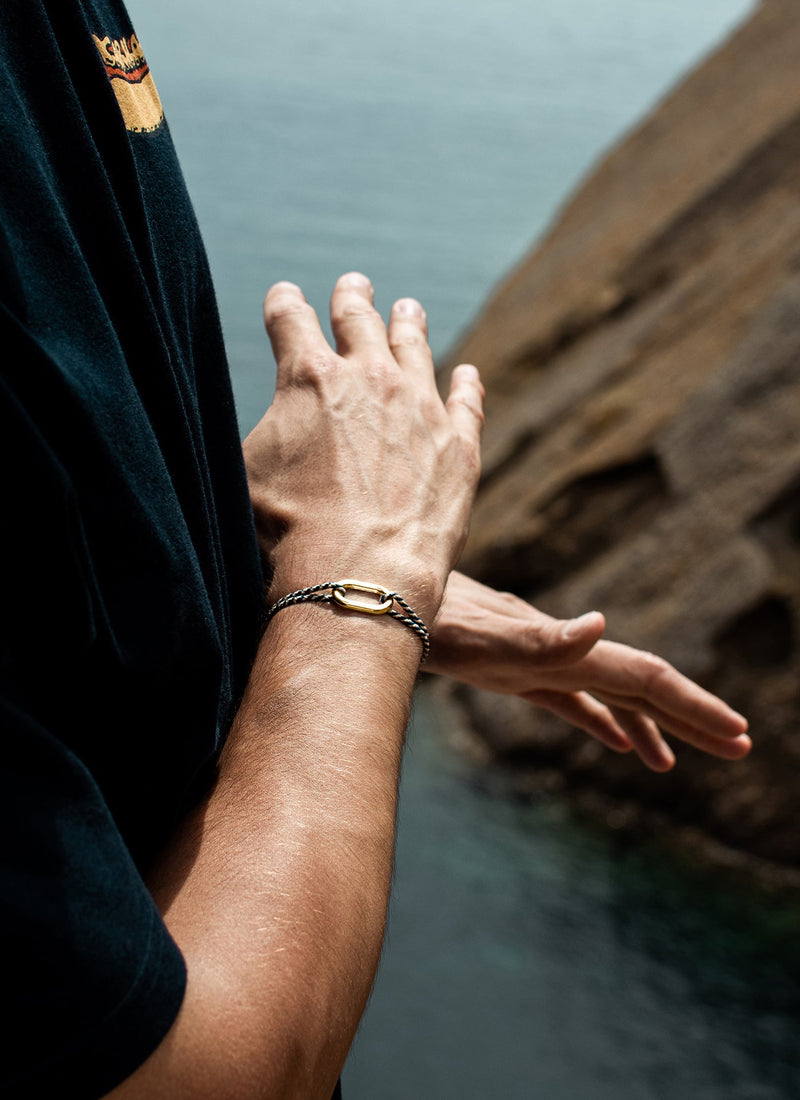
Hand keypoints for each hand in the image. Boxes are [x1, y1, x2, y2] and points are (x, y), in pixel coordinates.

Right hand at [243, 274, 483, 622]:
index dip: (284, 304)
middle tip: (354, 284)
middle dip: (351, 297)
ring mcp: (420, 406)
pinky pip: (466, 402)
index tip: (285, 297)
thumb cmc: (287, 532)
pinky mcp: (458, 444)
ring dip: (407, 324)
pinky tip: (468, 375)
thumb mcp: (247, 470)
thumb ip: (267, 428)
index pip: (290, 318)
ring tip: (407, 310)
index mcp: (310, 376)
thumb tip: (274, 419)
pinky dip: (467, 385)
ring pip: (415, 347)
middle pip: (359, 317)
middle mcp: (370, 376)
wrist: (357, 573)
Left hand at [427, 572, 750, 770]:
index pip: (643, 678)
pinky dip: (601, 721)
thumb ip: (539, 637)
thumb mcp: (477, 635)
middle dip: (688, 717)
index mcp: (562, 649)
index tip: (736, 736)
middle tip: (739, 747)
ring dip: (649, 725)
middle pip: (637, 686)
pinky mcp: (511, 670)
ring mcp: (537, 660)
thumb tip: (601, 624)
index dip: (691, 706)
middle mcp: (558, 651)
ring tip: (677, 761)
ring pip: (608, 695)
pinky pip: (570, 702)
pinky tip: (614, 741)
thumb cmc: (424, 622)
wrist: (379, 603)